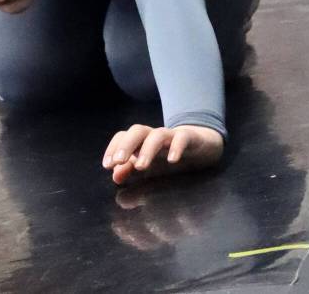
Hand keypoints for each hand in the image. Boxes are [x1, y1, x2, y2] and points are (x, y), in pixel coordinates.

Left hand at [102, 124, 222, 185]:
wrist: (201, 145)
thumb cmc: (168, 155)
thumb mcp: (148, 165)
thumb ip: (130, 170)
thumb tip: (114, 177)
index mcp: (141, 140)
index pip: (122, 136)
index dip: (113, 148)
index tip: (107, 165)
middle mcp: (154, 135)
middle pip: (137, 131)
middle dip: (126, 145)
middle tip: (118, 161)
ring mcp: (172, 135)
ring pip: (157, 135)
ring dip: (147, 149)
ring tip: (141, 166)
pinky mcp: (189, 137)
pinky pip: (182, 138)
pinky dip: (176, 147)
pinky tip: (172, 160)